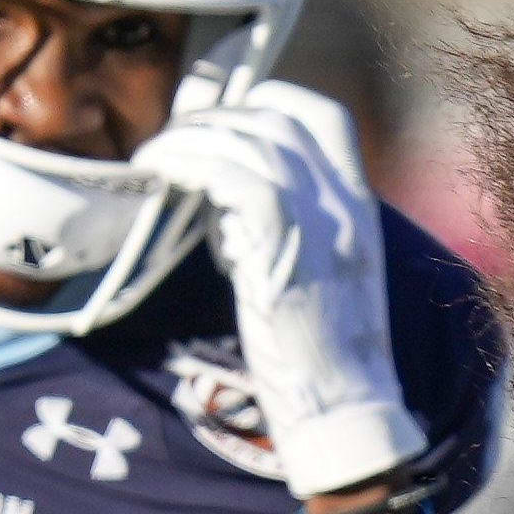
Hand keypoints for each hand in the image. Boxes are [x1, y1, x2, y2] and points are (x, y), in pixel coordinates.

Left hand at [144, 87, 427, 501]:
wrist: (343, 412)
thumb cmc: (318, 358)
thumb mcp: (315, 276)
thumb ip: (288, 229)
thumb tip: (221, 197)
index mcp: (359, 207)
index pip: (322, 116)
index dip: (264, 101)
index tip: (216, 117)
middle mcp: (345, 204)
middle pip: (277, 115)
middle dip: (214, 116)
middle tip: (170, 144)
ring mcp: (320, 223)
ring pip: (251, 138)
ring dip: (190, 139)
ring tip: (155, 161)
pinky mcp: (285, 247)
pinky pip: (232, 175)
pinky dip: (189, 165)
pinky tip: (160, 179)